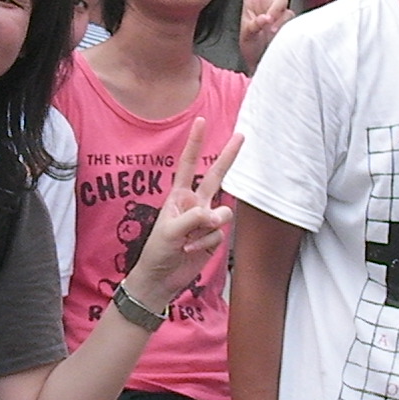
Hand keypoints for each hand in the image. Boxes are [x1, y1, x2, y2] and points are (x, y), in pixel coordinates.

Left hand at [126, 121, 240, 305]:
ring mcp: (206, 220)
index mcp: (179, 196)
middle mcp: (195, 203)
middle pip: (216, 176)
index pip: (188, 165)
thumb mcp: (170, 230)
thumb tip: (216, 214)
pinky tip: (192, 250)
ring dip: (208, 227)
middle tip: (241, 135)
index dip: (195, 143)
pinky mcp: (213, 236)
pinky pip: (220, 233)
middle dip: (228, 157)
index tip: (200, 121)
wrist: (161, 278)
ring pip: (222, 213)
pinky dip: (206, 242)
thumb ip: (194, 218)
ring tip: (190, 240)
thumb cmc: (157, 251)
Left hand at [237, 0, 294, 67]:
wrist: (262, 60)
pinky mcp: (287, 18)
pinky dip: (282, 23)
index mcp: (251, 0)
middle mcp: (265, 0)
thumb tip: (266, 18)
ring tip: (269, 27)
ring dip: (276, 10)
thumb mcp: (246, 34)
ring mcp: (278, 8)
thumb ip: (255, 24)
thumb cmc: (251, 47)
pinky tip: (276, 31)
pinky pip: (289, 15)